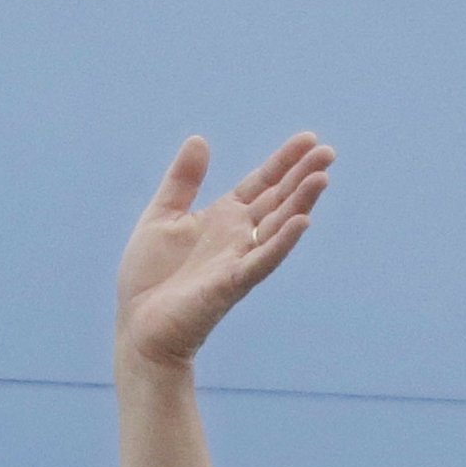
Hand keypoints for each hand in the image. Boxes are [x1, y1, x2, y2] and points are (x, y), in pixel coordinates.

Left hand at [115, 132, 331, 373]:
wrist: (138, 327)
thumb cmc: (148, 278)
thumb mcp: (161, 217)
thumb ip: (182, 181)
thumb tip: (199, 139)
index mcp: (223, 217)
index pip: (261, 183)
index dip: (283, 162)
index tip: (307, 139)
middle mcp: (238, 236)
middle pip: (277, 201)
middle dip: (302, 177)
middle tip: (327, 153)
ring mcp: (237, 260)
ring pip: (277, 228)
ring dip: (300, 204)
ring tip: (321, 179)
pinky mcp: (230, 285)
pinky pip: (261, 262)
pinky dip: (281, 243)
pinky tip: (301, 222)